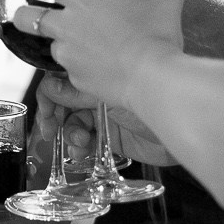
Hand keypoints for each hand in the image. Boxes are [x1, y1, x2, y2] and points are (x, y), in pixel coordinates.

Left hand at [11, 0, 191, 108]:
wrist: (154, 80)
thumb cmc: (155, 34)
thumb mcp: (167, 2)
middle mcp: (67, 25)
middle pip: (25, 17)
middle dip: (22, 15)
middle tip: (30, 14)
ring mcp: (68, 55)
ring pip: (50, 47)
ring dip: (58, 43)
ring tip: (79, 44)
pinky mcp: (76, 80)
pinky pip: (69, 72)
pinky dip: (78, 69)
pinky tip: (97, 67)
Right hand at [38, 73, 174, 164]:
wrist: (178, 116)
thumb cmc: (150, 91)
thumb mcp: (105, 90)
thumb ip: (76, 92)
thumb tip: (50, 89)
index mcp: (97, 72)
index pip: (63, 81)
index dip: (50, 96)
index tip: (45, 109)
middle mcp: (98, 93)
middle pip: (64, 105)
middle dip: (53, 118)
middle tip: (49, 130)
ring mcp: (105, 116)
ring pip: (73, 125)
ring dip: (69, 134)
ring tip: (78, 141)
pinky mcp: (112, 139)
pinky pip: (87, 143)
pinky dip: (80, 148)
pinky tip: (83, 151)